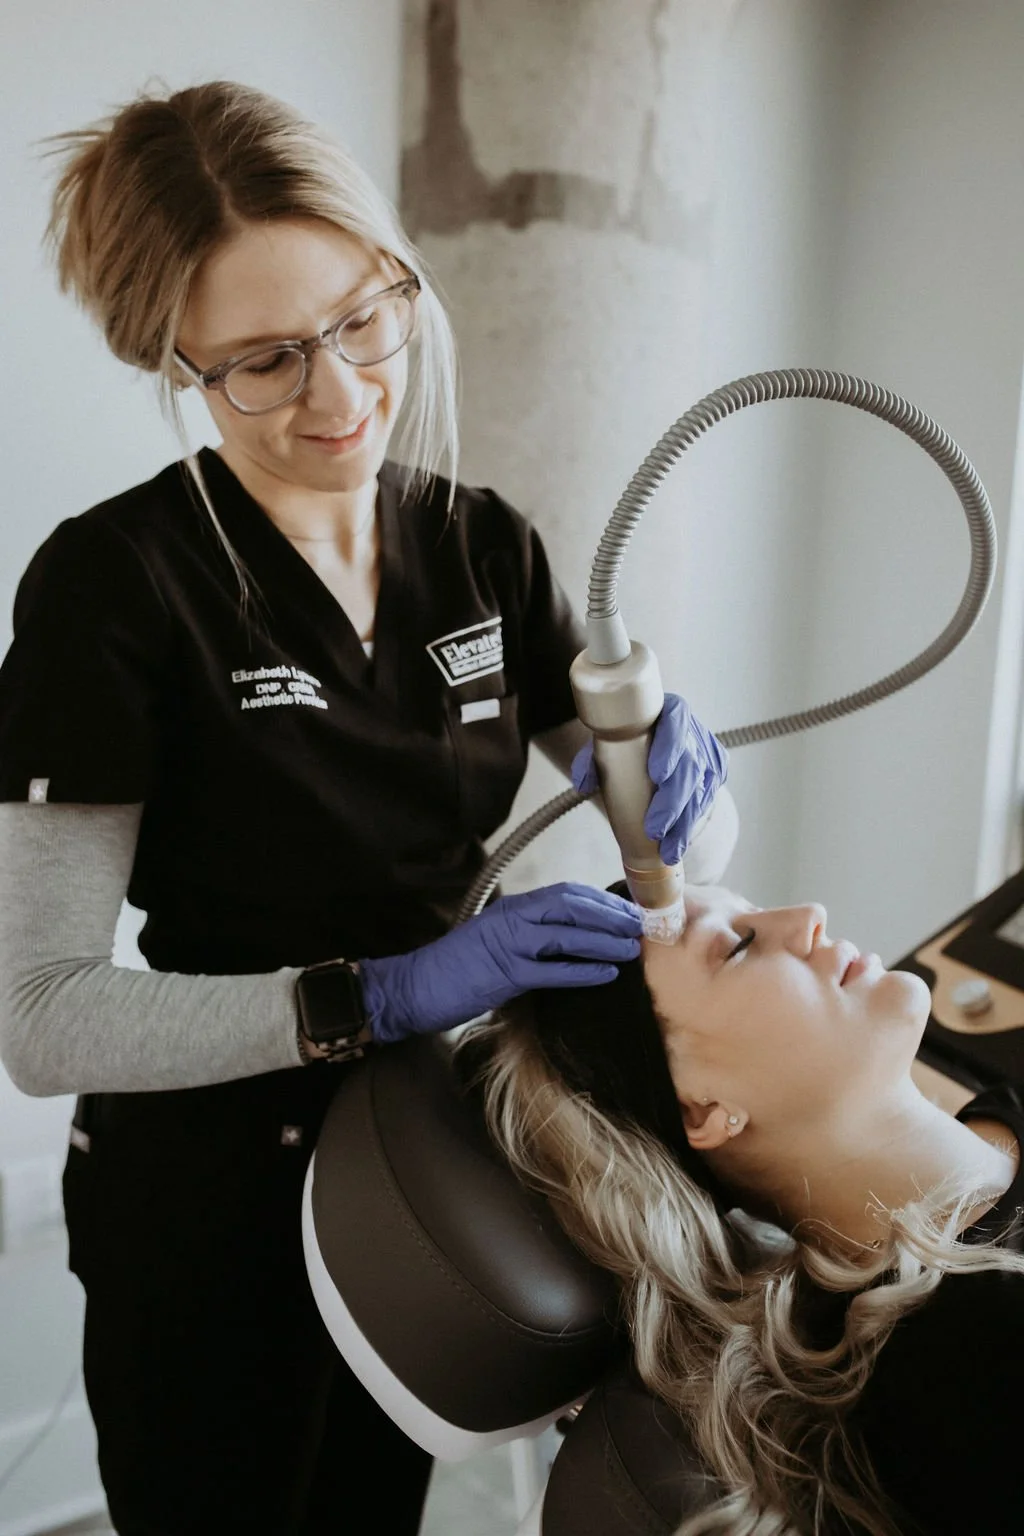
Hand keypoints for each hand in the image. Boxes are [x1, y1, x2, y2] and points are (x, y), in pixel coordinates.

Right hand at [359, 883, 642, 1044]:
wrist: (414, 987)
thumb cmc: (455, 968)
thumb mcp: (494, 939)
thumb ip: (526, 934)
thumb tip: (568, 939)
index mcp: (512, 908)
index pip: (565, 893)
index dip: (600, 900)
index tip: (627, 909)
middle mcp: (512, 919)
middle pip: (571, 906)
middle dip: (610, 914)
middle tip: (639, 925)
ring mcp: (508, 945)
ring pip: (567, 934)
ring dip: (604, 939)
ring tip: (632, 948)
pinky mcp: (505, 975)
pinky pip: (553, 970)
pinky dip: (583, 970)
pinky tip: (607, 973)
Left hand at [571, 693, 727, 866]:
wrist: (648, 741)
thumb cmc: (626, 741)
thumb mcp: (605, 744)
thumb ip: (590, 760)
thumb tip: (584, 783)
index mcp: (668, 712)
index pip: (675, 722)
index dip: (670, 748)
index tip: (657, 775)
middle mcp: (692, 731)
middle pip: (690, 765)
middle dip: (673, 802)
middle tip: (654, 829)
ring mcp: (706, 754)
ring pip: (702, 790)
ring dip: (684, 824)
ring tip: (667, 849)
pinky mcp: (714, 774)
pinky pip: (707, 801)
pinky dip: (691, 824)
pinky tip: (679, 842)